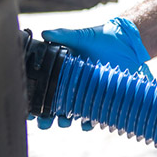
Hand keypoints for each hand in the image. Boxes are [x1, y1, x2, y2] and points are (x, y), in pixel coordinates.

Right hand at [30, 17, 154, 129]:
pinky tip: (87, 123)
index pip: (43, 86)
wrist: (127, 44)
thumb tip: (45, 33)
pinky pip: (92, 115)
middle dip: (46, 117)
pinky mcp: (100, 98)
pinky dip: (89, 122)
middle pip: (53, 104)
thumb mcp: (81, 36)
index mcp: (61, 69)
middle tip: (44, 123)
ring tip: (64, 122)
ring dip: (65, 121)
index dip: (34, 98)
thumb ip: (63, 35)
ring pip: (70, 113)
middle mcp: (71, 83)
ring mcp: (85, 92)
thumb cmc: (101, 38)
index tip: (28, 110)